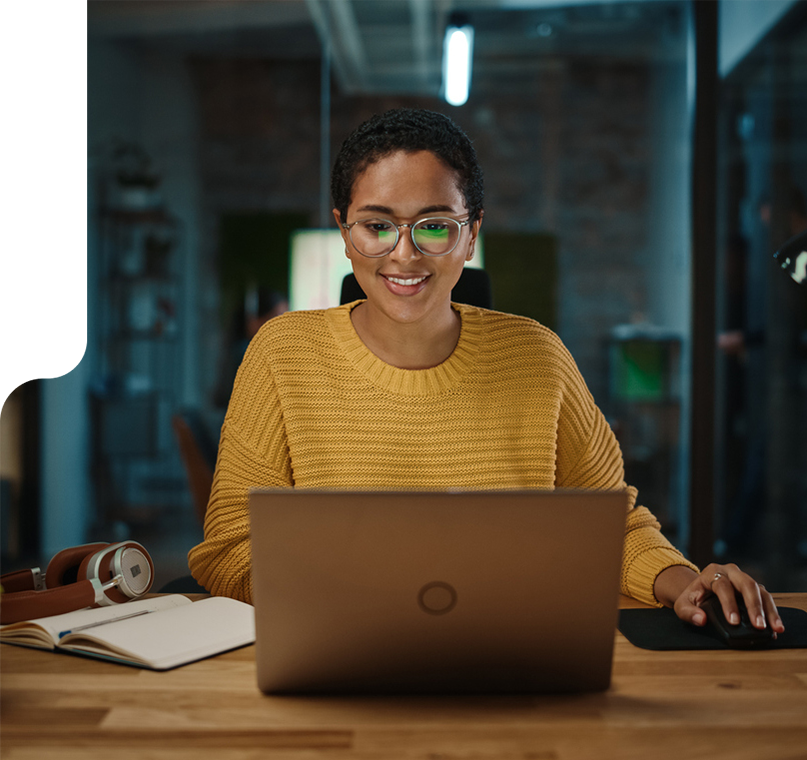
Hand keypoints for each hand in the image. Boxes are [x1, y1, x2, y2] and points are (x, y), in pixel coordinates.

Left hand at [658, 563, 783, 632]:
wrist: (701, 592)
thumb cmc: (693, 598)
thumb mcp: (683, 604)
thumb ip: (688, 612)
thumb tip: (701, 619)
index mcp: (712, 572)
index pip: (722, 585)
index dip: (729, 603)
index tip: (734, 622)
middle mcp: (731, 572)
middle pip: (746, 583)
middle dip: (754, 605)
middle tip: (758, 625)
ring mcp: (744, 579)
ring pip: (760, 590)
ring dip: (769, 610)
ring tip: (775, 629)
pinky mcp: (755, 589)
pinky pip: (766, 598)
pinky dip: (772, 612)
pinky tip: (776, 627)